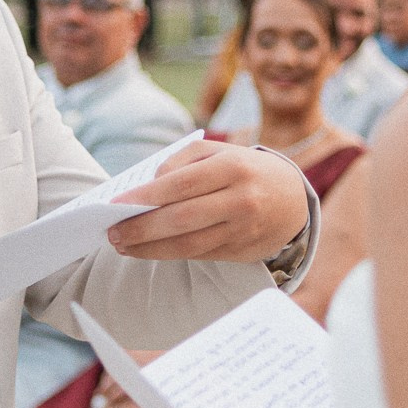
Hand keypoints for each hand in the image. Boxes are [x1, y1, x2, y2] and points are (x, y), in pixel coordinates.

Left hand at [107, 140, 308, 262]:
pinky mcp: (243, 252)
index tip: (116, 205)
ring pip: (189, 245)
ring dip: (151, 248)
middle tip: (113, 233)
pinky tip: (150, 250)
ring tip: (124, 246)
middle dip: (142, 228)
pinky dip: (171, 254)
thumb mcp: (220, 152)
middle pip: (181, 218)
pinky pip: (201, 255)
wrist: (293, 199)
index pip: (181, 184)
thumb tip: (150, 185)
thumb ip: (183, 160)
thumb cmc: (245, 171)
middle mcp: (241, 199)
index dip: (146, 196)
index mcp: (233, 167)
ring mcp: (243, 229)